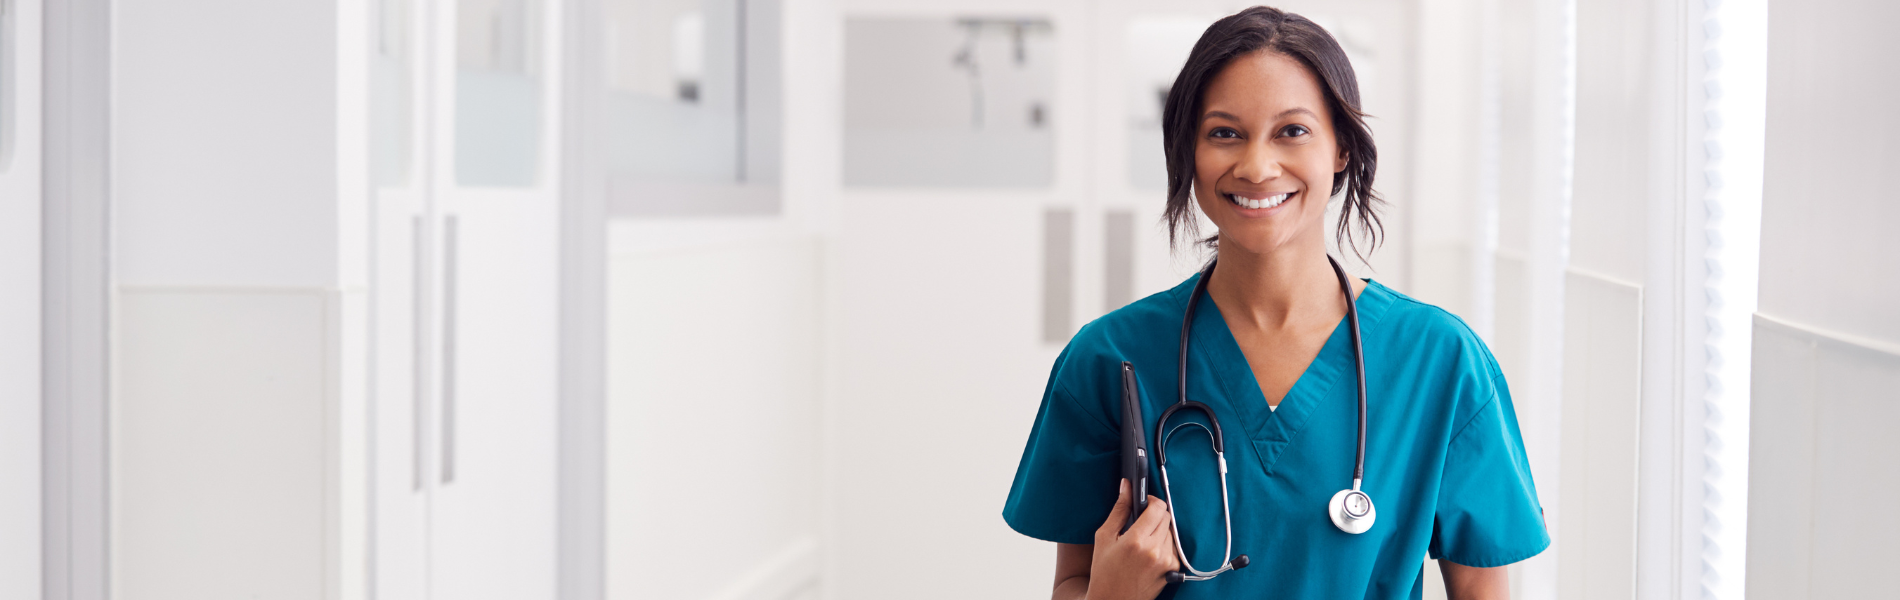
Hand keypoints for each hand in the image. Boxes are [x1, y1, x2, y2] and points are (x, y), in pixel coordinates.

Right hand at [1085, 479, 1181, 599]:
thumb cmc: (1104, 572)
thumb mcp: (1104, 538)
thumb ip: (1119, 510)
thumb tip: (1126, 485)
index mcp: (1136, 540)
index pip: (1158, 507)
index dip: (1151, 500)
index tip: (1143, 503)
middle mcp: (1155, 551)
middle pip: (1167, 517)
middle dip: (1155, 515)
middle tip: (1140, 523)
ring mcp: (1166, 562)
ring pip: (1171, 532)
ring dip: (1160, 530)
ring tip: (1143, 541)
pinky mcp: (1173, 571)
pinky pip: (1173, 547)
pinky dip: (1164, 545)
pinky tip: (1149, 553)